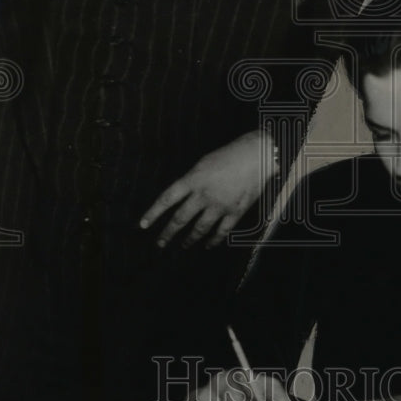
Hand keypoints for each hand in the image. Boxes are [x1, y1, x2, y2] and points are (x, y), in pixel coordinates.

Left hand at [140, 130, 277, 247]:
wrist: (258, 155)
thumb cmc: (230, 154)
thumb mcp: (204, 162)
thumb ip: (192, 180)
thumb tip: (182, 195)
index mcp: (193, 179)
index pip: (166, 199)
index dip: (153, 213)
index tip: (143, 226)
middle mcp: (203, 195)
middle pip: (180, 219)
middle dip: (168, 233)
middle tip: (160, 243)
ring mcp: (219, 205)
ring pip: (199, 228)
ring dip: (189, 240)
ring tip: (182, 246)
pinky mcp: (235, 212)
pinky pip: (221, 231)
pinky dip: (213, 240)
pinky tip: (208, 245)